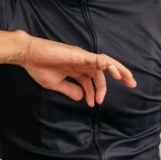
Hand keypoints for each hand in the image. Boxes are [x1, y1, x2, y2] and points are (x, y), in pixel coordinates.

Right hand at [19, 36, 136, 106]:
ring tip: (129, 80)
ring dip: (120, 70)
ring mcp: (82, 57)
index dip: (95, 93)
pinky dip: (109, 65)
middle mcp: (83, 62)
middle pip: (105, 70)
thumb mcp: (57, 84)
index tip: (92, 104)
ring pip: (107, 63)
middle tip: (132, 85)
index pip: (93, 80)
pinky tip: (116, 73)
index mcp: (77, 69)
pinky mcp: (80, 55)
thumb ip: (70, 90)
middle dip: (120, 77)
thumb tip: (82, 98)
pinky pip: (99, 60)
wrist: (29, 56)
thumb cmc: (39, 67)